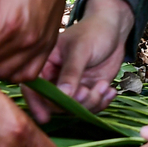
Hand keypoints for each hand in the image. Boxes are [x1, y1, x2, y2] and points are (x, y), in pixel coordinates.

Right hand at [25, 0, 132, 121]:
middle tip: (88, 91)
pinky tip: (110, 90)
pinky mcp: (87, 90)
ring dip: (91, 102)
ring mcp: (72, 86)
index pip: (34, 86)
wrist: (114, 29)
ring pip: (75, 107)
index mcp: (46, 63)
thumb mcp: (81, 49)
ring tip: (104, 87)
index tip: (44, 117)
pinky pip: (90, 106)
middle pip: (55, 102)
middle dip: (74, 102)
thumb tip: (63, 95)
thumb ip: (71, 72)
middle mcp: (55, 77)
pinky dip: (102, 102)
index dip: (35, 102)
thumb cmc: (93, 31)